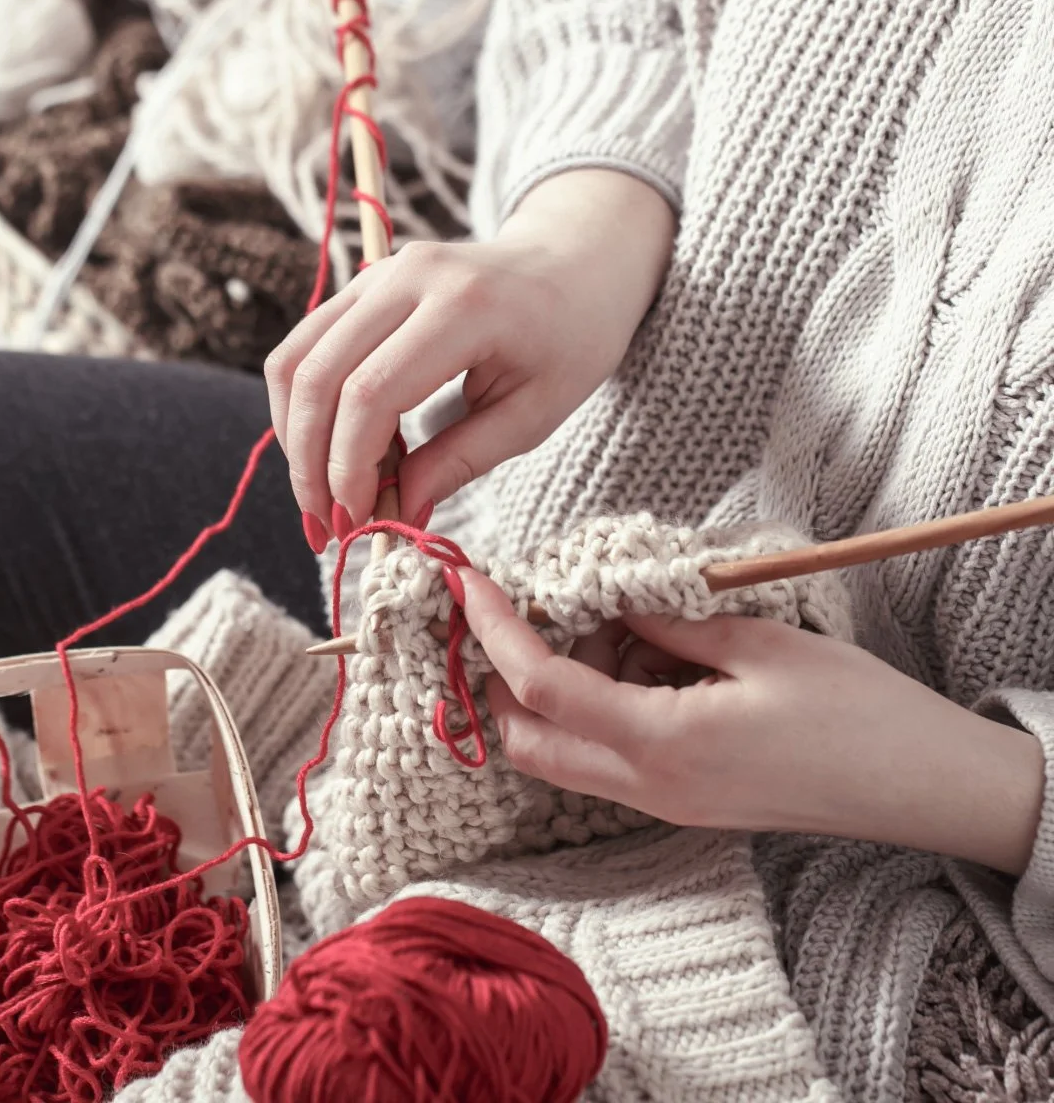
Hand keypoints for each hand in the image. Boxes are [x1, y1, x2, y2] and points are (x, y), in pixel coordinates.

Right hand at [264, 169, 674, 547]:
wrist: (576, 264)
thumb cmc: (570, 340)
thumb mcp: (534, 415)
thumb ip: (460, 462)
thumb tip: (395, 515)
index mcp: (463, 307)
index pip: (370, 392)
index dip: (349, 466)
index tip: (357, 521)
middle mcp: (408, 278)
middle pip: (319, 375)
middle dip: (309, 462)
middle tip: (324, 526)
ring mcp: (380, 273)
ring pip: (295, 356)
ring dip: (295, 436)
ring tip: (320, 498)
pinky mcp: (365, 283)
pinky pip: (308, 345)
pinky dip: (307, 407)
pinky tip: (332, 454)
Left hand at [458, 569, 1044, 875]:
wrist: (920, 787)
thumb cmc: (857, 713)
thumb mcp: (759, 645)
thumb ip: (668, 625)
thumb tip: (607, 605)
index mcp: (663, 745)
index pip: (542, 689)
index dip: (495, 632)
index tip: (469, 582)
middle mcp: (648, 789)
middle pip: (528, 742)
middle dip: (502, 677)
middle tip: (523, 608)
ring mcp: (663, 805)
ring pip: (559, 758)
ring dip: (549, 695)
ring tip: (597, 627)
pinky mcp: (681, 803)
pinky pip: (603, 761)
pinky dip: (591, 712)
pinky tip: (634, 660)